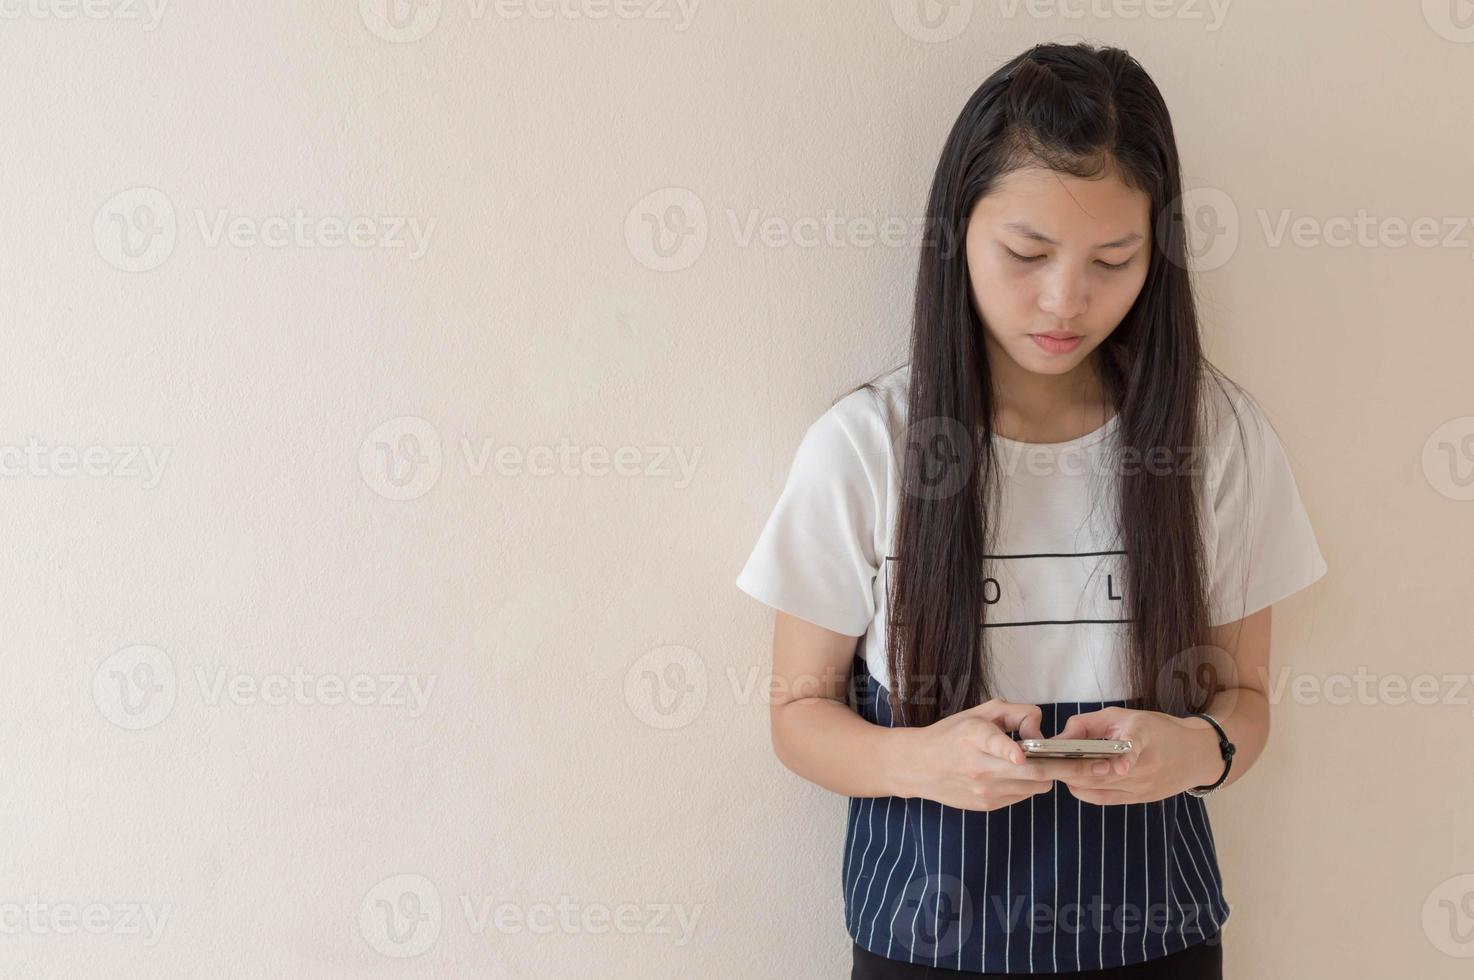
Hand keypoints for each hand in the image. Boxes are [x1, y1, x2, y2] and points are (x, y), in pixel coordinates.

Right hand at [899, 698, 1058, 811]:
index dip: (1009, 749)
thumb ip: (1016, 713)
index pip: (994, 743)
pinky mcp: (987, 805)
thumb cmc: (952, 735)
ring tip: (1046, 761)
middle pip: (1032, 772)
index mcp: (974, 737)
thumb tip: (1042, 732)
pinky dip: (1029, 783)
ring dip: (1046, 774)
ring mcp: (984, 790)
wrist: (918, 766)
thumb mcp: (979, 713)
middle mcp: (979, 766)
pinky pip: (1023, 795)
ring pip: (1036, 785)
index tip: (1020, 754)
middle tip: (1097, 763)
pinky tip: (1018, 773)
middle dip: (1067, 768)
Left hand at [1044, 706, 1219, 805]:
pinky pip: (1102, 799)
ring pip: (1095, 787)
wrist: (1196, 755)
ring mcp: (1140, 787)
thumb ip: (1088, 724)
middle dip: (1062, 768)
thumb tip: (1058, 738)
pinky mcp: (1138, 800)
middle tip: (1036, 763)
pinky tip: (1070, 779)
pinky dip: (1082, 789)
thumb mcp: (1123, 716)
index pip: (1117, 748)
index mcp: (1142, 738)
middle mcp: (1142, 767)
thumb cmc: (1156, 729)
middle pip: (1094, 772)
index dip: (1084, 755)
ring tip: (1047, 769)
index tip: (1057, 753)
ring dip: (1070, 779)